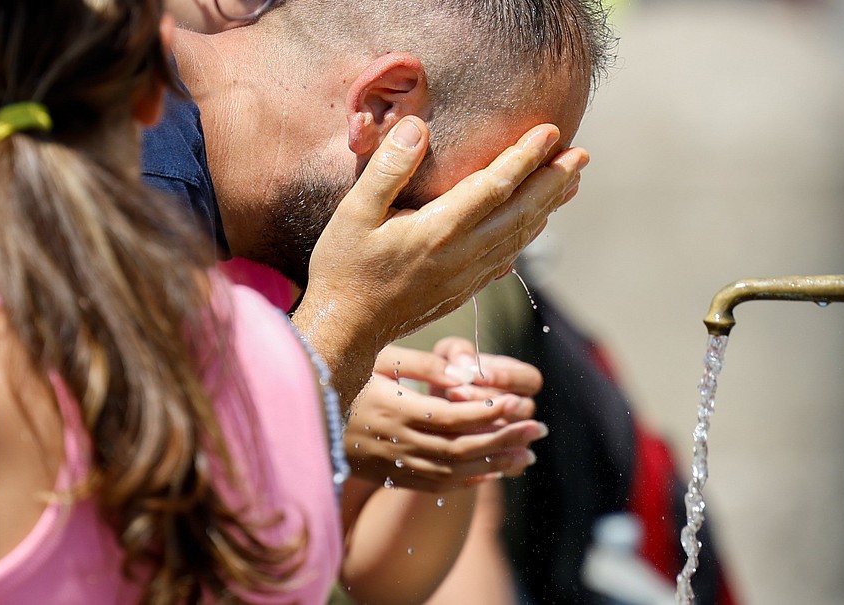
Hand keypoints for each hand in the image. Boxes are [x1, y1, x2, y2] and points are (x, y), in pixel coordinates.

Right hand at [292, 116, 587, 408]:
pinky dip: (530, 234)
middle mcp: (463, 253)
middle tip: (583, 154)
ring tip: (572, 181)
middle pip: (522, 211)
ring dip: (550, 205)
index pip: (496, 185)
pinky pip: (509, 256)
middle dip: (555, 179)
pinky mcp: (465, 289)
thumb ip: (388, 168)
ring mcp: (468, 275)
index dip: (526, 156)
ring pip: (521, 235)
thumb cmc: (344, 266)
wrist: (346, 330)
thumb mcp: (354, 212)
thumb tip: (417, 126)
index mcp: (439, 230)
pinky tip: (538, 222)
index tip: (551, 130)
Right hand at [346, 342, 546, 491]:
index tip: (516, 402)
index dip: (486, 413)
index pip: (451, 416)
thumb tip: (464, 373)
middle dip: (504, 439)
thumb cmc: (346, 376)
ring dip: (495, 464)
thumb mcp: (378, 359)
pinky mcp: (392, 477)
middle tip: (539, 428)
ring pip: (454, 471)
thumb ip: (421, 364)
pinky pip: (436, 485)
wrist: (304, 419)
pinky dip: (469, 481)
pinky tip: (495, 472)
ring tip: (529, 455)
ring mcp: (395, 464)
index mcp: (395, 409)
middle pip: (461, 447)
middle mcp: (398, 442)